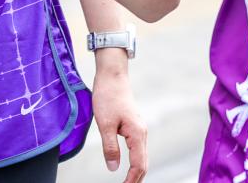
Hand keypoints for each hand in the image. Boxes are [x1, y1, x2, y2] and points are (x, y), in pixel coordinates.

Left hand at [90, 58, 147, 181]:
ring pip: (142, 156)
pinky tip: (129, 165)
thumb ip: (110, 147)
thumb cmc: (107, 96)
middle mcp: (142, 133)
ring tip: (128, 182)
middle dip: (136, 179)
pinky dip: (135, 160)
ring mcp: (140, 129)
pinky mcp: (134, 126)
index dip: (131, 180)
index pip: (138, 165)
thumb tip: (113, 169)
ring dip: (136, 171)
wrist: (112, 76)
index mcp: (137, 134)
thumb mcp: (104, 124)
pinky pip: (138, 148)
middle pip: (143, 163)